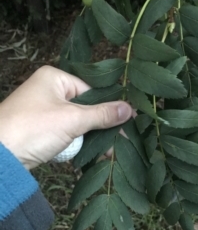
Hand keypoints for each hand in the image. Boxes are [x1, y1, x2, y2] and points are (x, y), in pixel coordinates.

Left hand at [0, 66, 131, 169]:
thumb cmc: (35, 128)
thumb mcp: (73, 119)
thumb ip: (102, 114)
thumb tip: (129, 109)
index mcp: (55, 78)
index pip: (90, 91)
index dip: (108, 107)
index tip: (126, 121)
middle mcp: (49, 90)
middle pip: (85, 107)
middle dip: (101, 125)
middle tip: (120, 139)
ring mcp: (45, 110)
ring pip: (77, 121)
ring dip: (91, 136)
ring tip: (110, 150)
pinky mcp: (42, 127)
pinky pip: (67, 131)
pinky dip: (78, 141)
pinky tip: (94, 151)